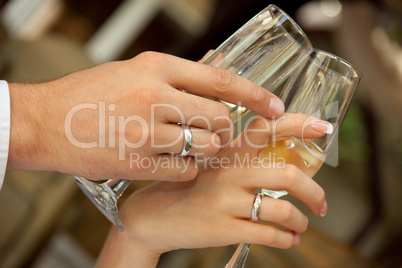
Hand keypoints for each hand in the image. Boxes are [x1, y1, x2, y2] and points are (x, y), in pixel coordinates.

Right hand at [6, 51, 283, 180]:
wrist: (46, 121)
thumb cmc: (88, 95)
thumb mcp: (132, 69)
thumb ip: (176, 74)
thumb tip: (218, 72)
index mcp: (156, 67)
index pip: (221, 81)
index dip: (254, 95)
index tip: (275, 106)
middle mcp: (154, 97)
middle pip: (220, 118)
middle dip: (225, 128)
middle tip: (216, 131)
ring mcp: (147, 132)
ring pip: (206, 146)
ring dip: (206, 148)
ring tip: (187, 145)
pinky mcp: (138, 162)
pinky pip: (186, 170)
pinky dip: (188, 168)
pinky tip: (171, 161)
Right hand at [96, 113, 329, 266]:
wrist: (150, 218)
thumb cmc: (182, 188)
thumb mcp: (205, 164)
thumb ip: (236, 158)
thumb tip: (276, 160)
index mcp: (226, 153)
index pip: (264, 128)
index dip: (297, 123)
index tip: (322, 127)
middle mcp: (228, 173)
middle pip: (287, 174)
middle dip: (314, 191)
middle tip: (322, 202)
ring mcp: (226, 202)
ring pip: (281, 210)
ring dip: (301, 220)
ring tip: (302, 225)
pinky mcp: (223, 229)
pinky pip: (267, 234)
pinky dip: (286, 239)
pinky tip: (288, 239)